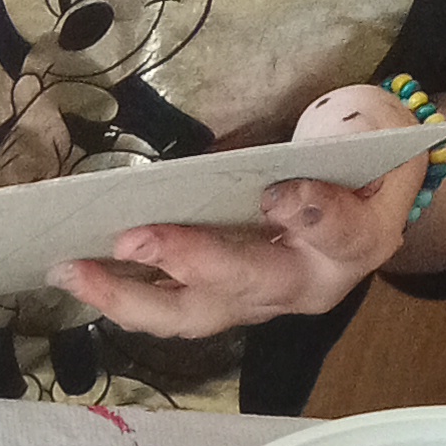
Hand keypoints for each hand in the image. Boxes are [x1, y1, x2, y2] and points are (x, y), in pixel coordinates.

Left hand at [53, 84, 425, 336]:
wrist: (360, 200)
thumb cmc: (359, 156)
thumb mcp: (370, 130)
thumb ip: (346, 136)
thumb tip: (294, 145)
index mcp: (356, 239)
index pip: (336, 231)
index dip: (310, 213)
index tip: (276, 192)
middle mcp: (305, 285)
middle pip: (246, 282)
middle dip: (188, 261)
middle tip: (134, 238)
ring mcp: (257, 305)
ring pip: (192, 314)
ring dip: (128, 295)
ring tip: (74, 269)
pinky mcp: (220, 307)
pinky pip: (166, 312)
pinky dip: (120, 296)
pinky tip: (77, 275)